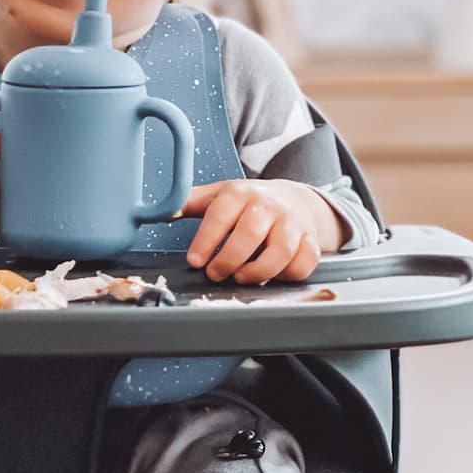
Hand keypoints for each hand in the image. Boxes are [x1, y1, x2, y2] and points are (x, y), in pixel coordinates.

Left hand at [180, 179, 342, 284]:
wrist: (292, 197)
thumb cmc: (247, 202)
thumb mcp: (217, 196)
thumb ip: (189, 203)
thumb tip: (162, 211)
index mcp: (239, 194)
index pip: (221, 214)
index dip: (206, 239)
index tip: (194, 261)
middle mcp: (267, 206)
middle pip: (251, 233)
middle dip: (229, 258)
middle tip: (215, 273)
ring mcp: (292, 223)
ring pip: (282, 250)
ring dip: (260, 270)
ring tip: (240, 278)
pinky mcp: (310, 239)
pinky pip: (307, 260)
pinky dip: (292, 272)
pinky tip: (274, 276)